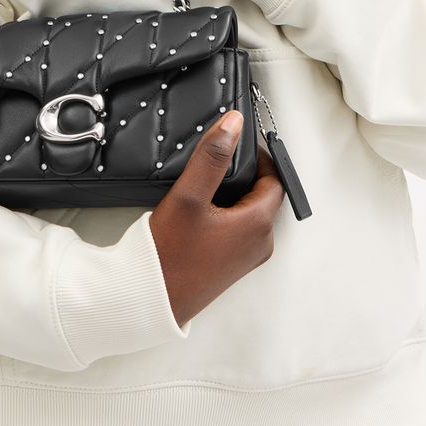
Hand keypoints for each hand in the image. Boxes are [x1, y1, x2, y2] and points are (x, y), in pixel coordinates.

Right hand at [149, 109, 285, 326]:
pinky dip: (224, 214)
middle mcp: (260, 244)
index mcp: (259, 225)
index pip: (275, 179)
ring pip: (249, 212)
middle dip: (243, 174)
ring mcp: (246, 258)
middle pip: (263, 195)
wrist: (150, 301)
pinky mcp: (231, 266)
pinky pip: (238, 230)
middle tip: (216, 160)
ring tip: (203, 184)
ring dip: (232, 194)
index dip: (260, 157)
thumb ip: (212, 156)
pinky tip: (198, 211)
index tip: (237, 143)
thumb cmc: (169, 256)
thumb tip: (233, 124)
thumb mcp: (188, 196)